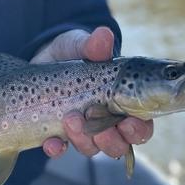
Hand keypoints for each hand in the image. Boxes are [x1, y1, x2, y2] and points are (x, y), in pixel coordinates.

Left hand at [32, 26, 153, 158]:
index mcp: (123, 101)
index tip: (128, 122)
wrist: (43, 58)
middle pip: (119, 145)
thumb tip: (103, 35)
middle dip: (110, 139)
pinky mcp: (57, 133)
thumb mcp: (81, 45)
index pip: (141, 125)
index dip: (138, 130)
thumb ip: (93, 46)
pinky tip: (51, 142)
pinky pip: (59, 150)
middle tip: (94, 117)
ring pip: (91, 148)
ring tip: (70, 118)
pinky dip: (56, 148)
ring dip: (82, 138)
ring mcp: (82, 129)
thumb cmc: (74, 51)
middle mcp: (106, 121)